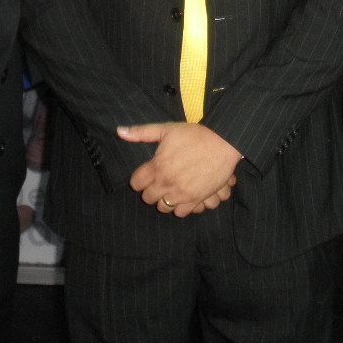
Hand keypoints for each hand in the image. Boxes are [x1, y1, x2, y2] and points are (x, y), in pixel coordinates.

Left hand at [117, 122, 241, 216]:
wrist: (223, 142)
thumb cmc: (195, 135)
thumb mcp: (167, 129)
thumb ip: (141, 132)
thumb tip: (119, 131)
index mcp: (157, 166)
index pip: (136, 183)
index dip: (139, 178)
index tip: (146, 174)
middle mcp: (167, 183)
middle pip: (147, 198)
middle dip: (150, 190)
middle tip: (159, 181)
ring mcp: (181, 193)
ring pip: (162, 208)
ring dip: (163, 200)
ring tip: (170, 190)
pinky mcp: (196, 199)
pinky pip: (180, 213)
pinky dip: (179, 207)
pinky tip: (182, 196)